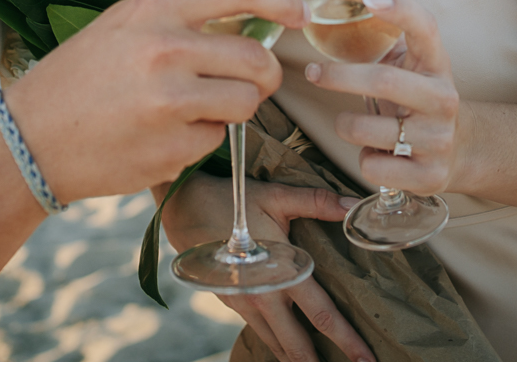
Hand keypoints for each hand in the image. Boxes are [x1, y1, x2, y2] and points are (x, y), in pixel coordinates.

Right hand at [6, 0, 309, 202]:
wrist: (31, 137)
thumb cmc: (77, 74)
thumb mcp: (118, 21)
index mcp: (154, 12)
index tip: (297, 12)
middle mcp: (166, 52)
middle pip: (257, 59)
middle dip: (264, 73)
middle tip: (251, 78)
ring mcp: (171, 105)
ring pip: (246, 104)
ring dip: (233, 107)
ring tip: (198, 106)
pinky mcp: (173, 151)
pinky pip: (216, 140)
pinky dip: (202, 138)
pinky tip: (166, 133)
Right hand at [162, 171, 374, 361]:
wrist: (183, 208)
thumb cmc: (231, 201)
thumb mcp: (276, 196)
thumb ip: (317, 202)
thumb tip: (354, 207)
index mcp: (280, 273)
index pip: (322, 315)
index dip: (347, 340)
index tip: (367, 359)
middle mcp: (262, 297)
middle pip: (298, 348)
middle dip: (320, 364)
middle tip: (350, 369)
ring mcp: (245, 304)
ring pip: (277, 346)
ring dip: (298, 358)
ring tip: (317, 362)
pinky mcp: (233, 304)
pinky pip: (262, 333)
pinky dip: (279, 345)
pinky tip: (289, 347)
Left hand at [305, 0, 460, 194]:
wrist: (458, 150)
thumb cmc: (415, 94)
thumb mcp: (405, 61)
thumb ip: (374, 28)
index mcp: (436, 63)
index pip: (424, 26)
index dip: (397, 9)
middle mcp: (443, 98)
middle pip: (383, 80)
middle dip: (338, 76)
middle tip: (312, 71)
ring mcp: (438, 139)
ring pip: (366, 129)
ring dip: (345, 123)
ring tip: (350, 121)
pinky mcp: (429, 176)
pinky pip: (372, 166)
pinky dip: (363, 159)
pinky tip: (375, 152)